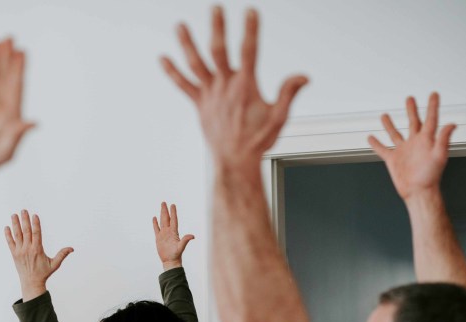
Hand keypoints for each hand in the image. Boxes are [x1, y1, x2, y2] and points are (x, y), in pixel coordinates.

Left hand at [5, 210, 73, 300]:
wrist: (31, 283)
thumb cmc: (43, 273)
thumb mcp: (54, 264)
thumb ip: (62, 255)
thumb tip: (72, 249)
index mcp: (38, 250)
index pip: (36, 234)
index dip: (35, 224)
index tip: (34, 215)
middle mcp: (28, 249)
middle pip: (26, 231)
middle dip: (25, 220)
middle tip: (23, 210)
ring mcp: (20, 251)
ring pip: (17, 235)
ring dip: (15, 224)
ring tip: (14, 215)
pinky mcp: (14, 254)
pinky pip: (10, 242)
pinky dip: (8, 235)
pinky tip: (7, 227)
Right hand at [153, 202, 193, 268]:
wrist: (170, 261)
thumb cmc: (176, 255)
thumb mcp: (181, 247)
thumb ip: (185, 240)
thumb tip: (193, 236)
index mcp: (174, 232)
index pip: (173, 220)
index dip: (173, 212)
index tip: (173, 205)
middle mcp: (169, 232)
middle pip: (167, 218)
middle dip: (165, 210)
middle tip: (164, 202)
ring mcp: (164, 234)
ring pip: (162, 222)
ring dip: (161, 214)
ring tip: (161, 207)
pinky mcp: (159, 238)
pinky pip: (156, 229)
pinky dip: (155, 223)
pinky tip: (154, 218)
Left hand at [161, 7, 307, 177]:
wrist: (234, 163)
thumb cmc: (256, 142)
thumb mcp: (278, 118)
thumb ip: (288, 94)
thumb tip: (303, 77)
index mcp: (245, 88)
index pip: (249, 52)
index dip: (250, 30)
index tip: (250, 11)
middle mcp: (225, 88)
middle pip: (218, 52)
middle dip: (217, 28)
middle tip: (215, 7)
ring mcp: (210, 95)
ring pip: (196, 65)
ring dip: (187, 44)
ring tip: (179, 25)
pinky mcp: (200, 104)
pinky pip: (183, 86)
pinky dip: (172, 72)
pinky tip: (162, 58)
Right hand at [368, 94, 455, 201]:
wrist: (418, 192)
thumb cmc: (431, 176)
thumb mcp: (440, 155)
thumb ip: (444, 138)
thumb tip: (451, 124)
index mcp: (426, 139)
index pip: (430, 119)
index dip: (432, 106)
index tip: (434, 94)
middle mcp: (414, 143)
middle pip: (413, 122)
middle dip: (411, 110)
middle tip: (410, 99)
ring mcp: (403, 151)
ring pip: (395, 133)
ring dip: (389, 125)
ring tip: (384, 115)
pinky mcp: (393, 160)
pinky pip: (382, 149)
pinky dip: (376, 144)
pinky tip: (371, 138)